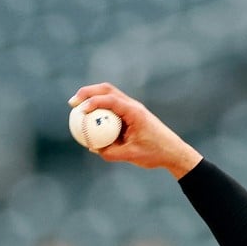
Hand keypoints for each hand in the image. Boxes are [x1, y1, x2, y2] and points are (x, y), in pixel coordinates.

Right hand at [68, 83, 202, 178]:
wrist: (174, 153)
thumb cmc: (156, 153)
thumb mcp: (132, 156)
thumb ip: (112, 153)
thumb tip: (93, 148)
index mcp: (135, 112)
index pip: (110, 100)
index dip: (92, 102)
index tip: (79, 110)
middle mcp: (133, 106)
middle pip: (107, 90)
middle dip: (87, 93)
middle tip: (72, 103)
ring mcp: (132, 109)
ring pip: (109, 95)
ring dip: (93, 97)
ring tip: (77, 107)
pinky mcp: (131, 115)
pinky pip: (112, 108)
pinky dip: (100, 108)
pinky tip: (90, 118)